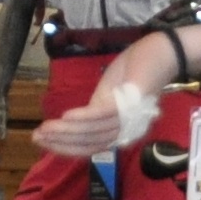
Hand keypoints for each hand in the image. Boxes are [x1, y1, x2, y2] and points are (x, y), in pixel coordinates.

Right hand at [41, 31, 182, 158]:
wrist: (164, 52)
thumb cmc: (136, 70)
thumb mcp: (108, 93)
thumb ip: (94, 110)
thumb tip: (72, 123)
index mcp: (121, 131)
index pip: (89, 146)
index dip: (64, 147)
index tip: (41, 141)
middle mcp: (127, 131)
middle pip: (90, 144)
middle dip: (60, 142)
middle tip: (36, 137)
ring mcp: (131, 118)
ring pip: (94, 132)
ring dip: (67, 132)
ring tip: (45, 128)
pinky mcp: (132, 101)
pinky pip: (104, 114)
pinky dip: (84, 118)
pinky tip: (66, 116)